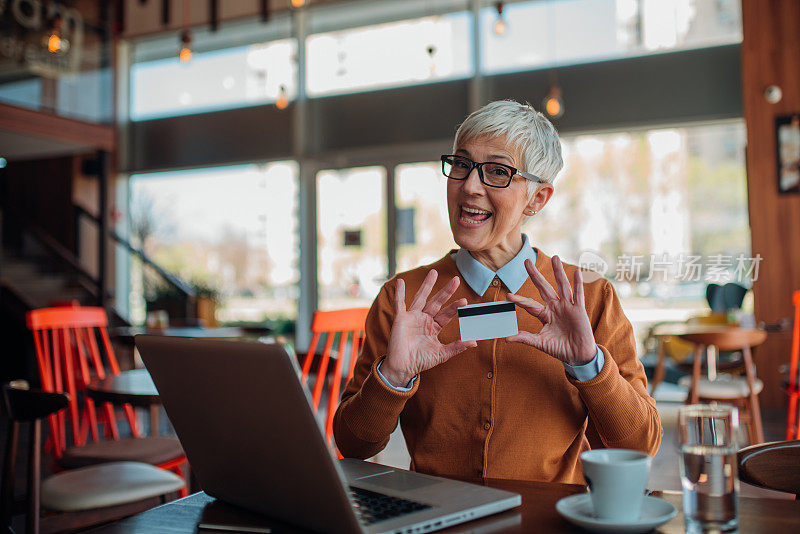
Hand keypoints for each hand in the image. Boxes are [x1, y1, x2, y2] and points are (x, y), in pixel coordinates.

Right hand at [382, 270, 476, 386]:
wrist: (402, 368)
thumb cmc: (420, 361)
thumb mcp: (441, 354)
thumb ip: (456, 347)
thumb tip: (474, 342)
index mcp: (434, 327)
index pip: (447, 314)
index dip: (455, 307)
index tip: (464, 300)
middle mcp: (424, 319)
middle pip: (437, 302)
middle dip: (446, 291)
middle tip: (456, 280)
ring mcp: (412, 318)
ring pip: (421, 298)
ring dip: (427, 285)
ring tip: (434, 273)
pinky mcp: (400, 319)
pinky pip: (400, 304)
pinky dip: (399, 293)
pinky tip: (401, 282)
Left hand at [506, 256, 596, 365]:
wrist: (577, 356)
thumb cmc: (559, 348)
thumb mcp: (540, 343)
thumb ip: (525, 338)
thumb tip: (506, 338)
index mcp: (544, 314)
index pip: (529, 304)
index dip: (520, 300)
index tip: (508, 296)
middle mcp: (555, 307)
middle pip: (543, 287)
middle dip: (535, 275)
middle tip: (526, 261)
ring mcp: (567, 307)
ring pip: (562, 286)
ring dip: (558, 272)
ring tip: (555, 257)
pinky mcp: (579, 310)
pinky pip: (578, 295)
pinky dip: (578, 284)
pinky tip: (576, 272)